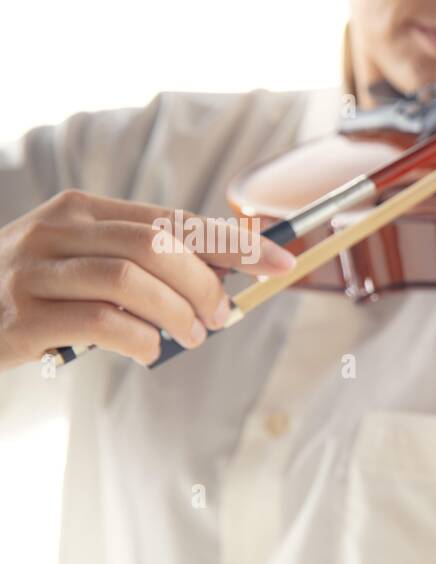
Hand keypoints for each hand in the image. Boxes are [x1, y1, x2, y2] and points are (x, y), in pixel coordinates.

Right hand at [0, 189, 294, 369]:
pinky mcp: (23, 317)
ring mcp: (35, 272)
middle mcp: (56, 231)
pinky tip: (149, 352)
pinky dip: (140, 340)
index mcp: (82, 210)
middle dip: (206, 283)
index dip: (234, 242)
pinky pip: (100, 323)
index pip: (174, 219)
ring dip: (177, 312)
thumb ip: (143, 261)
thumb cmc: (38, 292)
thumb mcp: (85, 261)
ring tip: (191, 336)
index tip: (281, 262)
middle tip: (223, 316)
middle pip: (156, 244)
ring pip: (129, 279)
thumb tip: (225, 276)